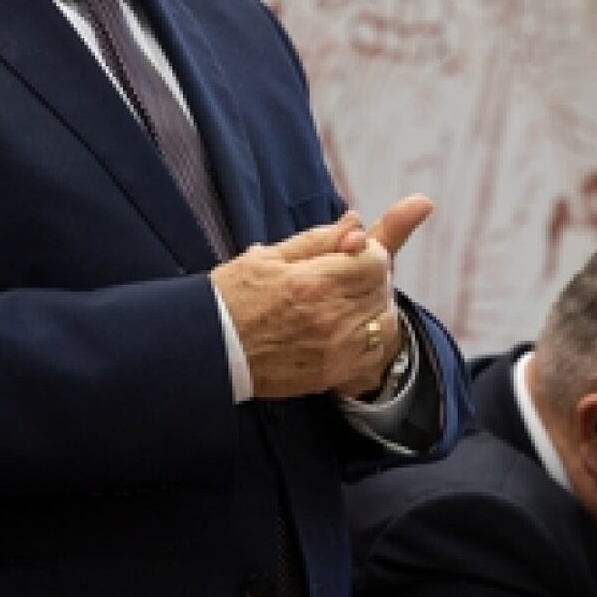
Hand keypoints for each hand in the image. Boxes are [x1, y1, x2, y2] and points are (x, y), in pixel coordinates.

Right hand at [210, 195, 432, 398]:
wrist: (210, 349)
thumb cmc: (234, 297)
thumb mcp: (270, 256)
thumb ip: (319, 239)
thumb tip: (356, 222)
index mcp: (314, 282)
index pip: (376, 260)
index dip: (368, 252)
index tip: (351, 253)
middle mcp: (330, 317)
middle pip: (382, 289)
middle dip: (371, 276)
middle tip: (346, 274)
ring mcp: (335, 350)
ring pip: (386, 322)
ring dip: (376, 307)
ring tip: (350, 301)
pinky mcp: (332, 374)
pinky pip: (375, 354)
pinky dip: (372, 338)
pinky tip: (351, 329)